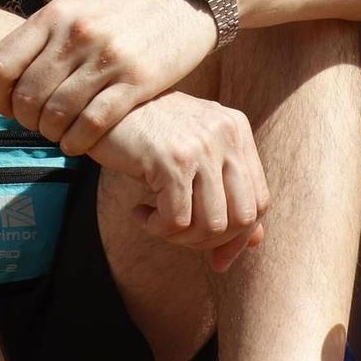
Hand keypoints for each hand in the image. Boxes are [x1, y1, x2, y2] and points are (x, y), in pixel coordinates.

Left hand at [0, 0, 216, 154]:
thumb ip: (47, 39)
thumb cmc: (125, 9)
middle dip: (27, 120)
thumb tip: (11, 78)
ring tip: (58, 135)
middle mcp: (76, 34)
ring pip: (57, 114)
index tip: (7, 108)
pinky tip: (78, 143)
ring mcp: (106, 58)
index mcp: (54, 15)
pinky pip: (92, 123)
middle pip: (27, 95)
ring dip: (52, 133)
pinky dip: (78, 141)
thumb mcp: (78, 9)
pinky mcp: (137, 80)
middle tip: (37, 126)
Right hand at [86, 91, 268, 271]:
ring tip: (157, 222)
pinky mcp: (172, 160)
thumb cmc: (147, 134)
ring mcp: (201, 145)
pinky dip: (157, 227)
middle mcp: (225, 133)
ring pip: (211, 224)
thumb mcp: (193, 156)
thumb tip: (255, 243)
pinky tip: (139, 212)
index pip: (259, 201)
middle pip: (242, 217)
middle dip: (210, 240)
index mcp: (236, 129)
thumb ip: (227, 193)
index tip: (214, 253)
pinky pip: (177, 221)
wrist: (101, 107)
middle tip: (178, 235)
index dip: (239, 236)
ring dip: (181, 237)